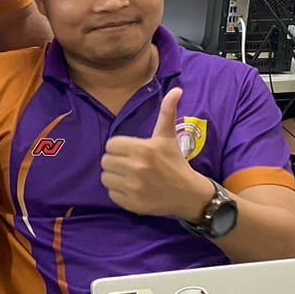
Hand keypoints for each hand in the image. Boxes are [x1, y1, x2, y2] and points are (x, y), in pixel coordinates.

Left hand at [100, 88, 210, 219]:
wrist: (189, 193)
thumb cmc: (175, 161)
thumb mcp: (169, 136)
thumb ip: (167, 112)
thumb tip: (176, 89)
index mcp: (143, 149)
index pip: (111, 145)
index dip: (119, 147)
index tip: (131, 151)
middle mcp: (137, 168)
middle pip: (105, 161)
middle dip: (115, 161)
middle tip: (129, 164)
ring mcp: (134, 187)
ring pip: (105, 178)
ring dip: (114, 176)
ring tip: (129, 176)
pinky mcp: (132, 204)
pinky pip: (111, 194)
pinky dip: (119, 192)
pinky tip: (133, 188)